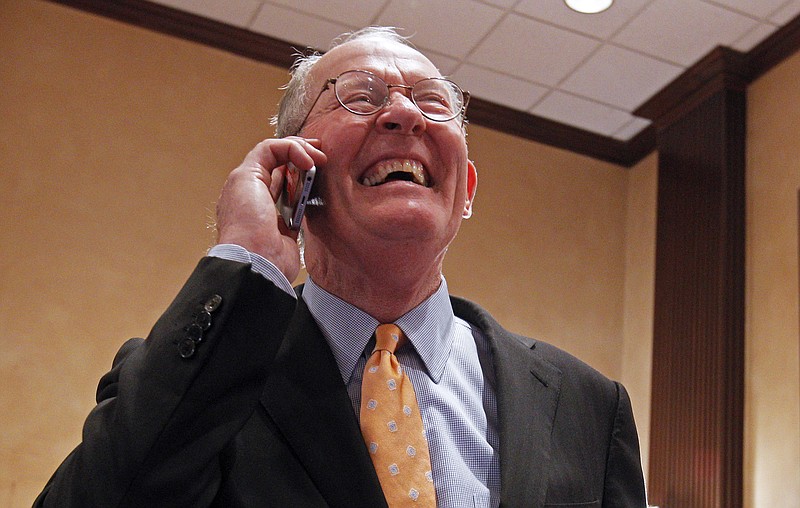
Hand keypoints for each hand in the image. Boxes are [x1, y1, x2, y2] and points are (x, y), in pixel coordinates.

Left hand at [215, 137, 326, 280]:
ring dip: (308, 176)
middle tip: (322, 155)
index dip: (292, 147)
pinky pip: (302, 207)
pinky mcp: (289, 228)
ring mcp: (275, 211)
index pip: (270, 152)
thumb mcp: (246, 177)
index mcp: (245, 181)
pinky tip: (318, 192)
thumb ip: (263, 155)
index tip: (310, 156)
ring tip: (322, 170)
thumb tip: (289, 152)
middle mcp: (259, 195)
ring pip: (295, 184)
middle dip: (303, 156)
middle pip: (284, 166)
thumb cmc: (247, 222)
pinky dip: (311, 198)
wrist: (257, 261)